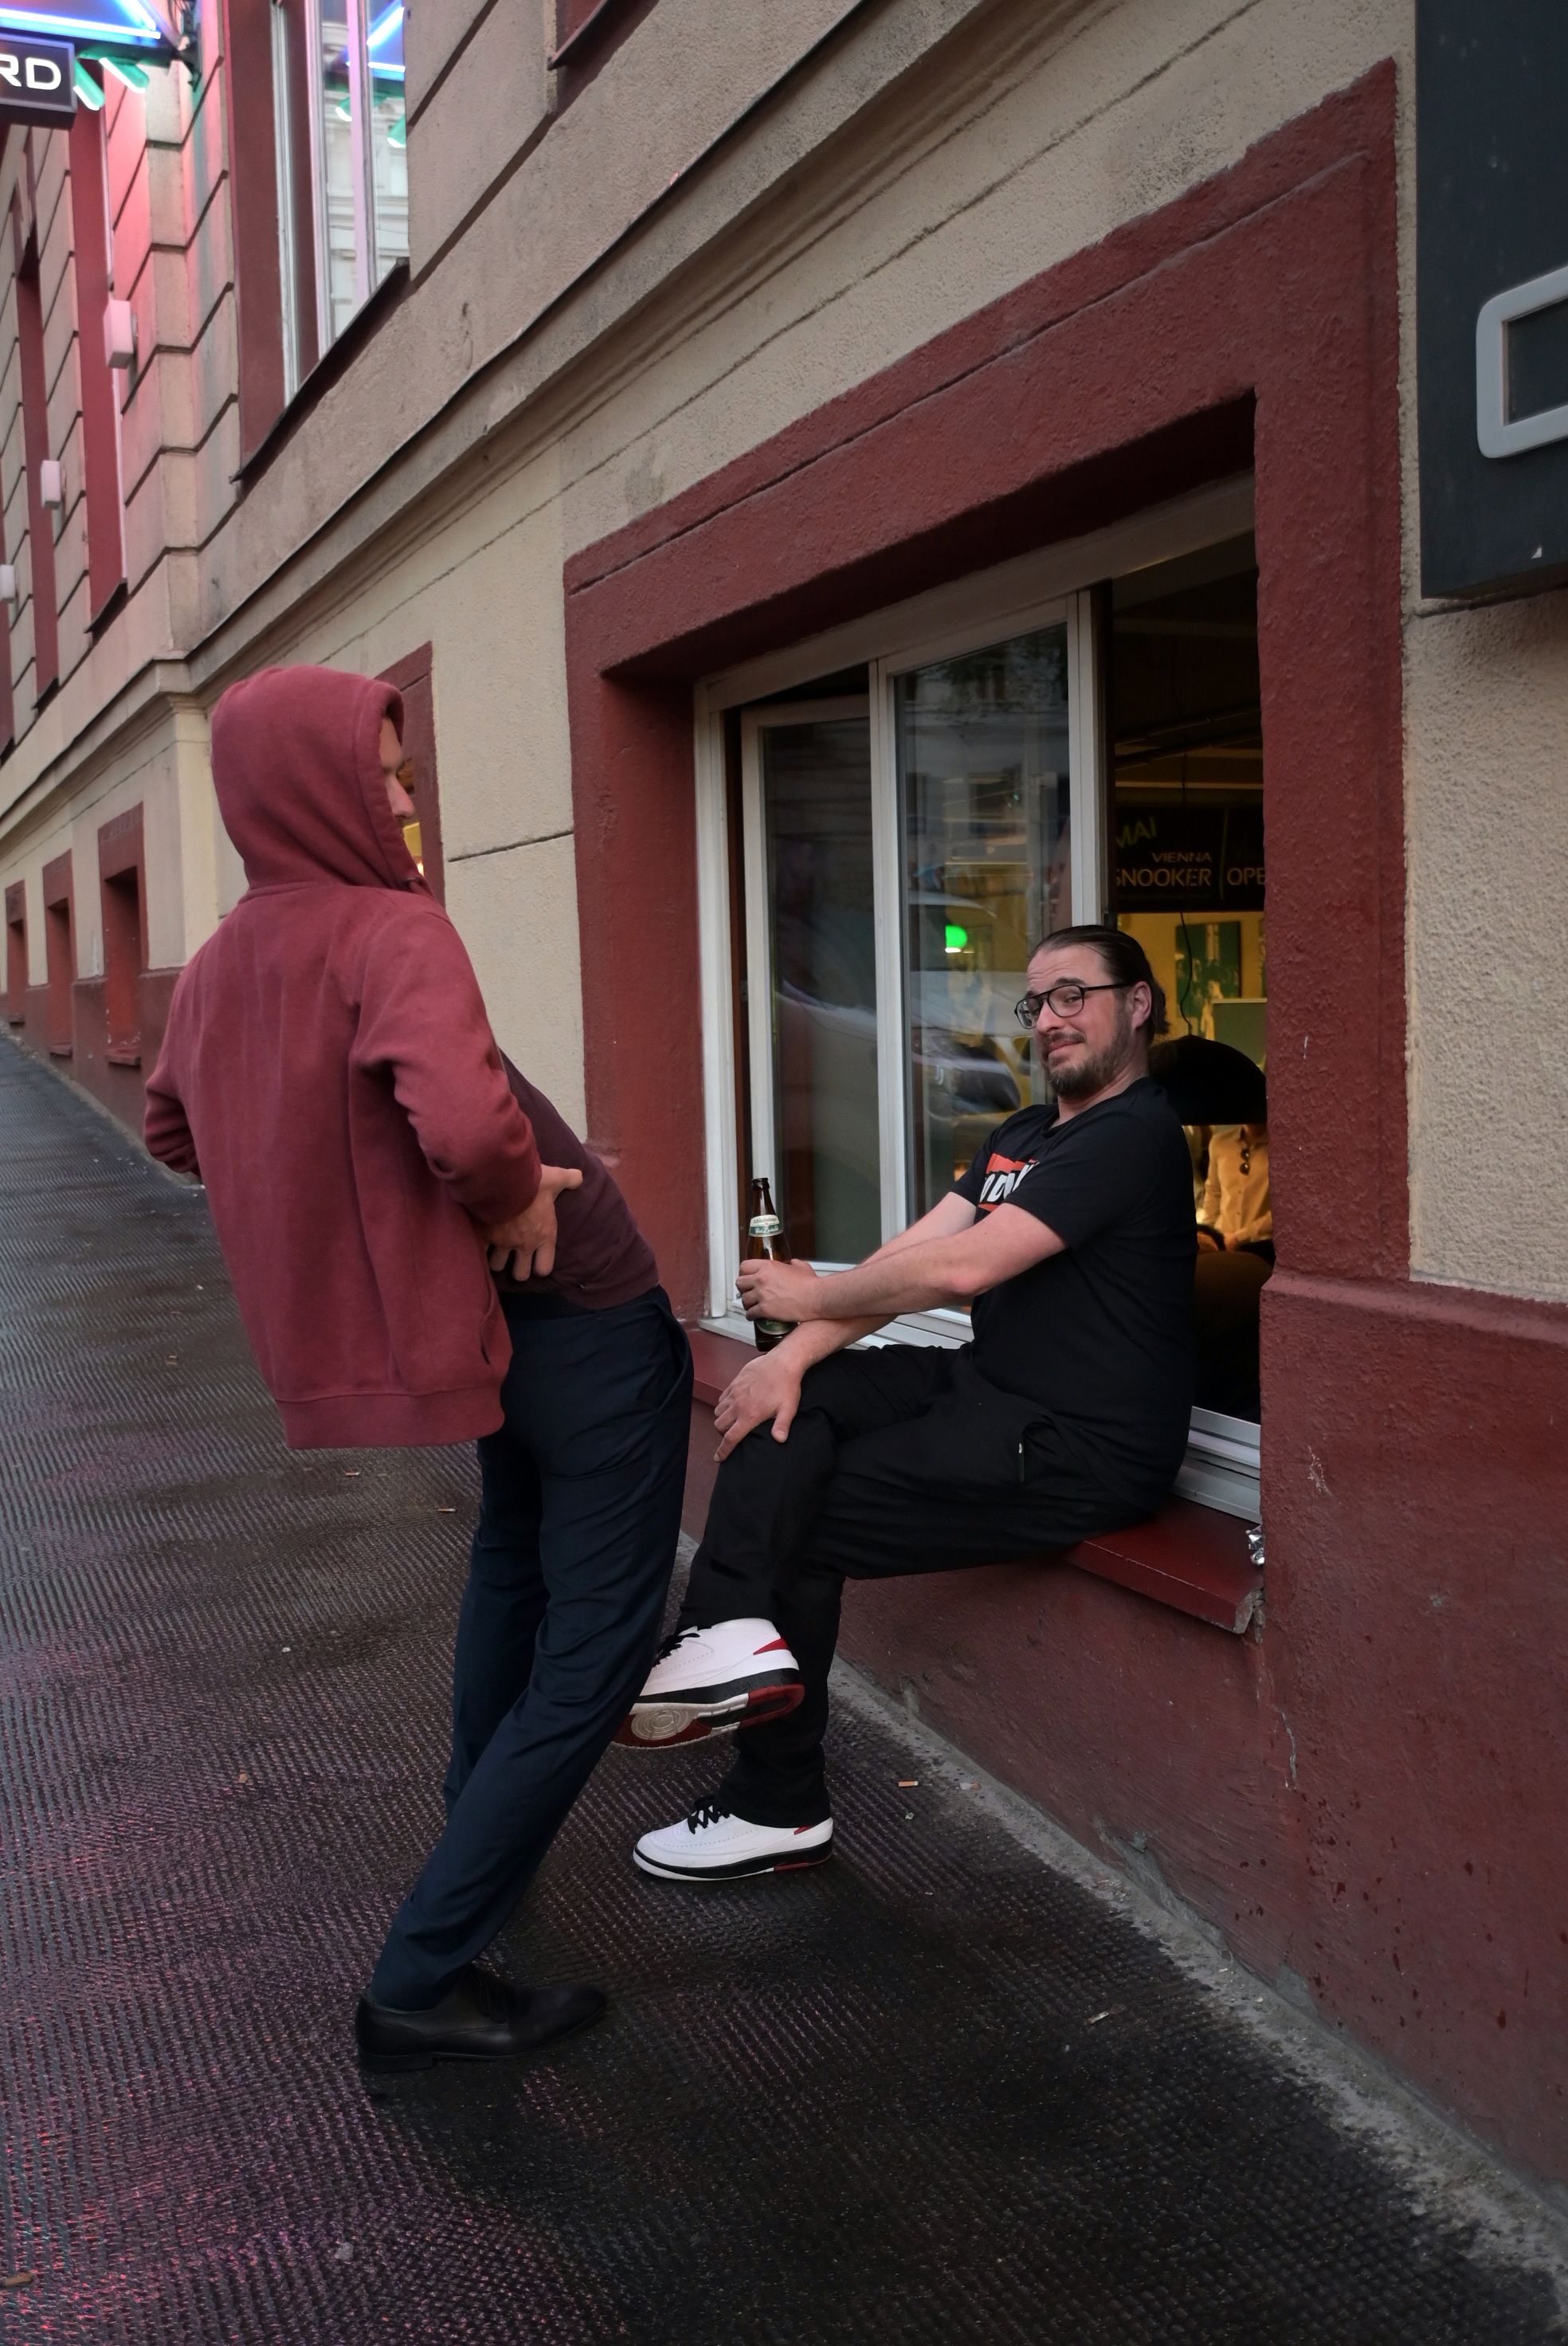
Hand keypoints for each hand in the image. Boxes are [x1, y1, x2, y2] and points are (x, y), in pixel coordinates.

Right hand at [486, 1164, 583, 1280]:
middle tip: (514, 1257)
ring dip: (496, 1260)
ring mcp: (503, 1243)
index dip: (540, 1266)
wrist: (503, 1178)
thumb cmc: (533, 1182)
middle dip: (517, 1268)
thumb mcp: (557, 1178)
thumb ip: (570, 1179)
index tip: (535, 1258)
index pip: (544, 1268)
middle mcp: (525, 1245)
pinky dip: (479, 1249)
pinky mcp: (484, 1236)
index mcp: (544, 1236)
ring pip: (498, 1267)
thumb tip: (579, 1177)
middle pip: (520, 1275)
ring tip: (495, 1250)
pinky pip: (480, 1252)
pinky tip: (479, 1241)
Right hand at [713, 1349, 805, 1461]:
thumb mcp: (788, 1409)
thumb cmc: (787, 1386)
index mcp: (749, 1415)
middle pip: (719, 1425)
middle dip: (722, 1433)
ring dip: (722, 1418)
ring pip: (718, 1411)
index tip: (718, 1458)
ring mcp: (734, 1392)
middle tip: (732, 1435)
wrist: (783, 1362)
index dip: (723, 1450)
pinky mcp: (734, 1382)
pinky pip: (722, 1397)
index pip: (730, 1438)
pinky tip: (733, 1405)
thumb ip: (782, 1426)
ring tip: (732, 1421)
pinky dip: (723, 1404)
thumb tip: (779, 1440)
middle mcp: (738, 1405)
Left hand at [735, 1255, 819, 1323]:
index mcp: (768, 1266)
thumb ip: (793, 1263)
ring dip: (747, 1304)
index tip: (747, 1278)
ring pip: (743, 1300)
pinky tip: (754, 1316)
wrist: (816, 1298)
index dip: (744, 1274)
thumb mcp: (801, 1267)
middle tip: (748, 1292)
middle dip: (743, 1289)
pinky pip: (750, 1313)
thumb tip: (792, 1263)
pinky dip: (751, 1316)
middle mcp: (761, 1279)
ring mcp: (762, 1295)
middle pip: (740, 1283)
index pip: (744, 1267)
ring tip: (752, 1306)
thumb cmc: (811, 1284)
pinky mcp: (765, 1309)